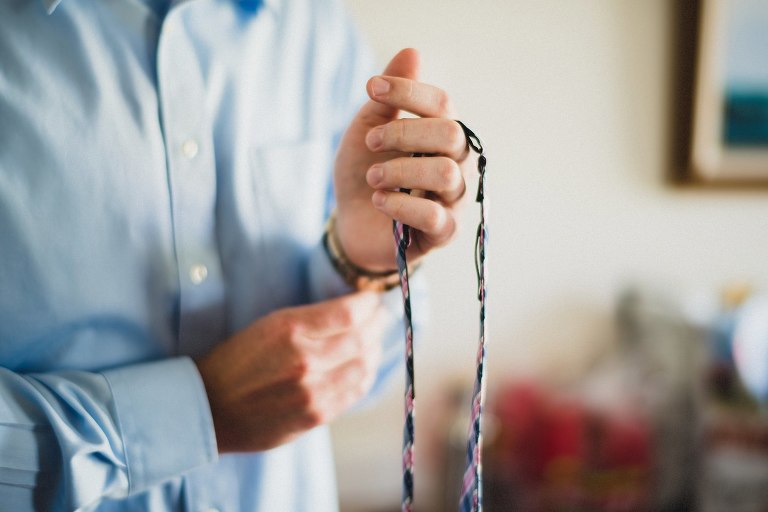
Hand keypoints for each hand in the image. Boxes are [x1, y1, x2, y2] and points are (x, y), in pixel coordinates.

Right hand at [195, 292, 385, 452]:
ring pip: (364, 365)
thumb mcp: (268, 325)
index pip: (349, 312)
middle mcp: (304, 359)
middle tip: (381, 317)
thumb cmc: (238, 361)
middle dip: (377, 324)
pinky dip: (365, 375)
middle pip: (362, 338)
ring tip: (374, 341)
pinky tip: (364, 366)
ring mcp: (312, 390)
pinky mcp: (316, 415)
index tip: (372, 300)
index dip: (368, 304)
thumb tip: (354, 311)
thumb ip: (311, 319)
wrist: (210, 408)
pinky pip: (355, 391)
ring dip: (375, 350)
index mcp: (289, 329)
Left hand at [334, 48, 475, 271]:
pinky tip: (379, 200)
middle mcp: (458, 164)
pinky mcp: (443, 232)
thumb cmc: (365, 172)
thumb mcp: (368, 130)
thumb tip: (412, 51)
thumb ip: (389, 98)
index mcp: (442, 135)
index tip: (371, 87)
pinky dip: (401, 204)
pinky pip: (434, 215)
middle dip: (404, 133)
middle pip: (451, 134)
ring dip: (400, 170)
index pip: (443, 104)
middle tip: (371, 142)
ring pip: (446, 173)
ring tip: (373, 177)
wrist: (352, 223)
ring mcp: (454, 200)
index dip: (409, 91)